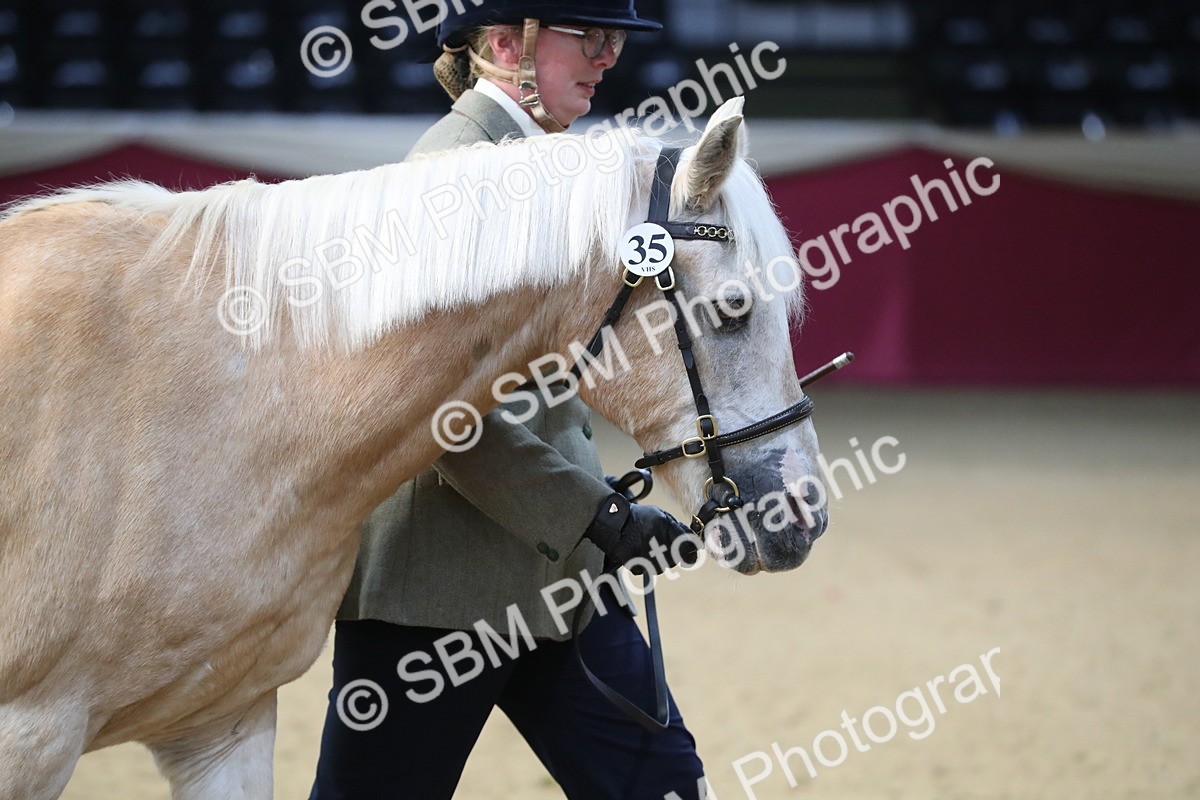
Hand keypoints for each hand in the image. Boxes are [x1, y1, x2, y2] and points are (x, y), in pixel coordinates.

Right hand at [583, 493, 699, 574]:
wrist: (613, 523)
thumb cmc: (640, 518)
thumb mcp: (661, 515)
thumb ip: (678, 529)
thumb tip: (696, 545)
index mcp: (665, 526)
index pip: (688, 548)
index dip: (691, 552)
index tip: (690, 552)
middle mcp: (656, 541)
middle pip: (675, 559)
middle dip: (670, 553)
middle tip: (658, 544)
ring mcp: (645, 555)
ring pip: (661, 566)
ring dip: (657, 560)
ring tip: (646, 547)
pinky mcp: (635, 564)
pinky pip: (646, 570)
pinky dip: (643, 564)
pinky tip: (637, 552)